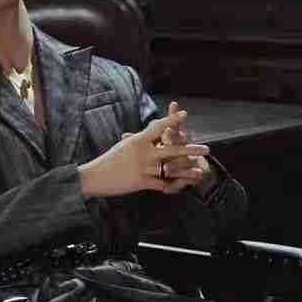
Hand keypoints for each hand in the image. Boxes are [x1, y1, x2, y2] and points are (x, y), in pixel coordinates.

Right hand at [78, 107, 209, 197]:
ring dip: (188, 171)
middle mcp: (142, 152)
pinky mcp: (141, 182)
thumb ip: (140, 139)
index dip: (172, 120)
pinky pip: (161, 184)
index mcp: (138, 140)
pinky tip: (183, 187)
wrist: (94, 176)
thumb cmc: (109, 160)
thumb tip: (151, 129)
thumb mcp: (124, 145)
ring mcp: (143, 168)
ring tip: (200, 171)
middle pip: (171, 149)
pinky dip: (173, 186)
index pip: (158, 127)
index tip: (185, 114)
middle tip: (207, 149)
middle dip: (191, 150)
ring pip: (170, 169)